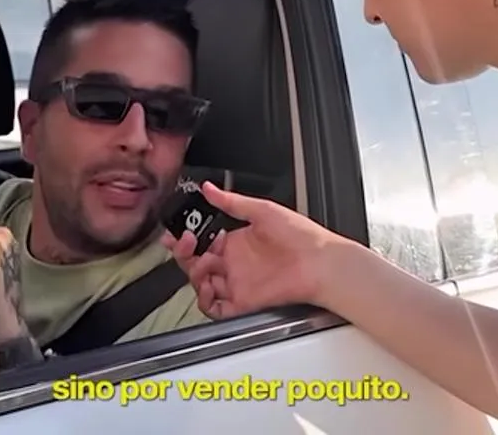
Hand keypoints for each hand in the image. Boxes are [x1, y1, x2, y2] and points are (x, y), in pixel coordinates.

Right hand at [161, 182, 349, 318]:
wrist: (320, 262)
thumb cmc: (301, 235)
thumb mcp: (263, 210)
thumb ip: (232, 202)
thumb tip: (209, 189)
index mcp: (236, 242)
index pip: (202, 242)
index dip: (186, 239)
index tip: (176, 233)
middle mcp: (234, 264)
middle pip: (196, 263)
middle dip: (184, 254)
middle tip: (185, 244)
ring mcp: (237, 283)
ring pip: (202, 285)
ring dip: (194, 275)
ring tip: (202, 263)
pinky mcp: (243, 302)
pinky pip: (216, 309)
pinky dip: (206, 301)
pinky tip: (208, 286)